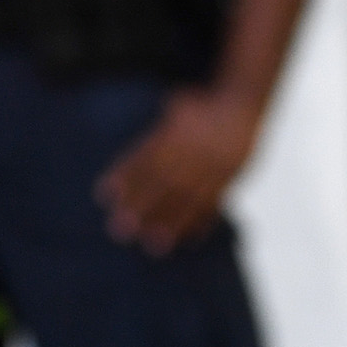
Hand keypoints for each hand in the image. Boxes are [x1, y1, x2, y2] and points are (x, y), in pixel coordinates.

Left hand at [97, 87, 260, 252]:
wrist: (243, 101)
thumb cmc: (201, 104)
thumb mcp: (175, 108)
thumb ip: (157, 131)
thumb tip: (134, 155)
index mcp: (174, 132)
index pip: (144, 158)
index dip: (124, 176)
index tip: (104, 196)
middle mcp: (193, 151)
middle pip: (162, 183)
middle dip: (141, 207)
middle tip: (120, 229)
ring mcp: (214, 166)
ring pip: (189, 198)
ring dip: (170, 223)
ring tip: (153, 245)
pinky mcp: (231, 177)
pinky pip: (216, 201)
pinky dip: (203, 222)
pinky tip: (189, 240)